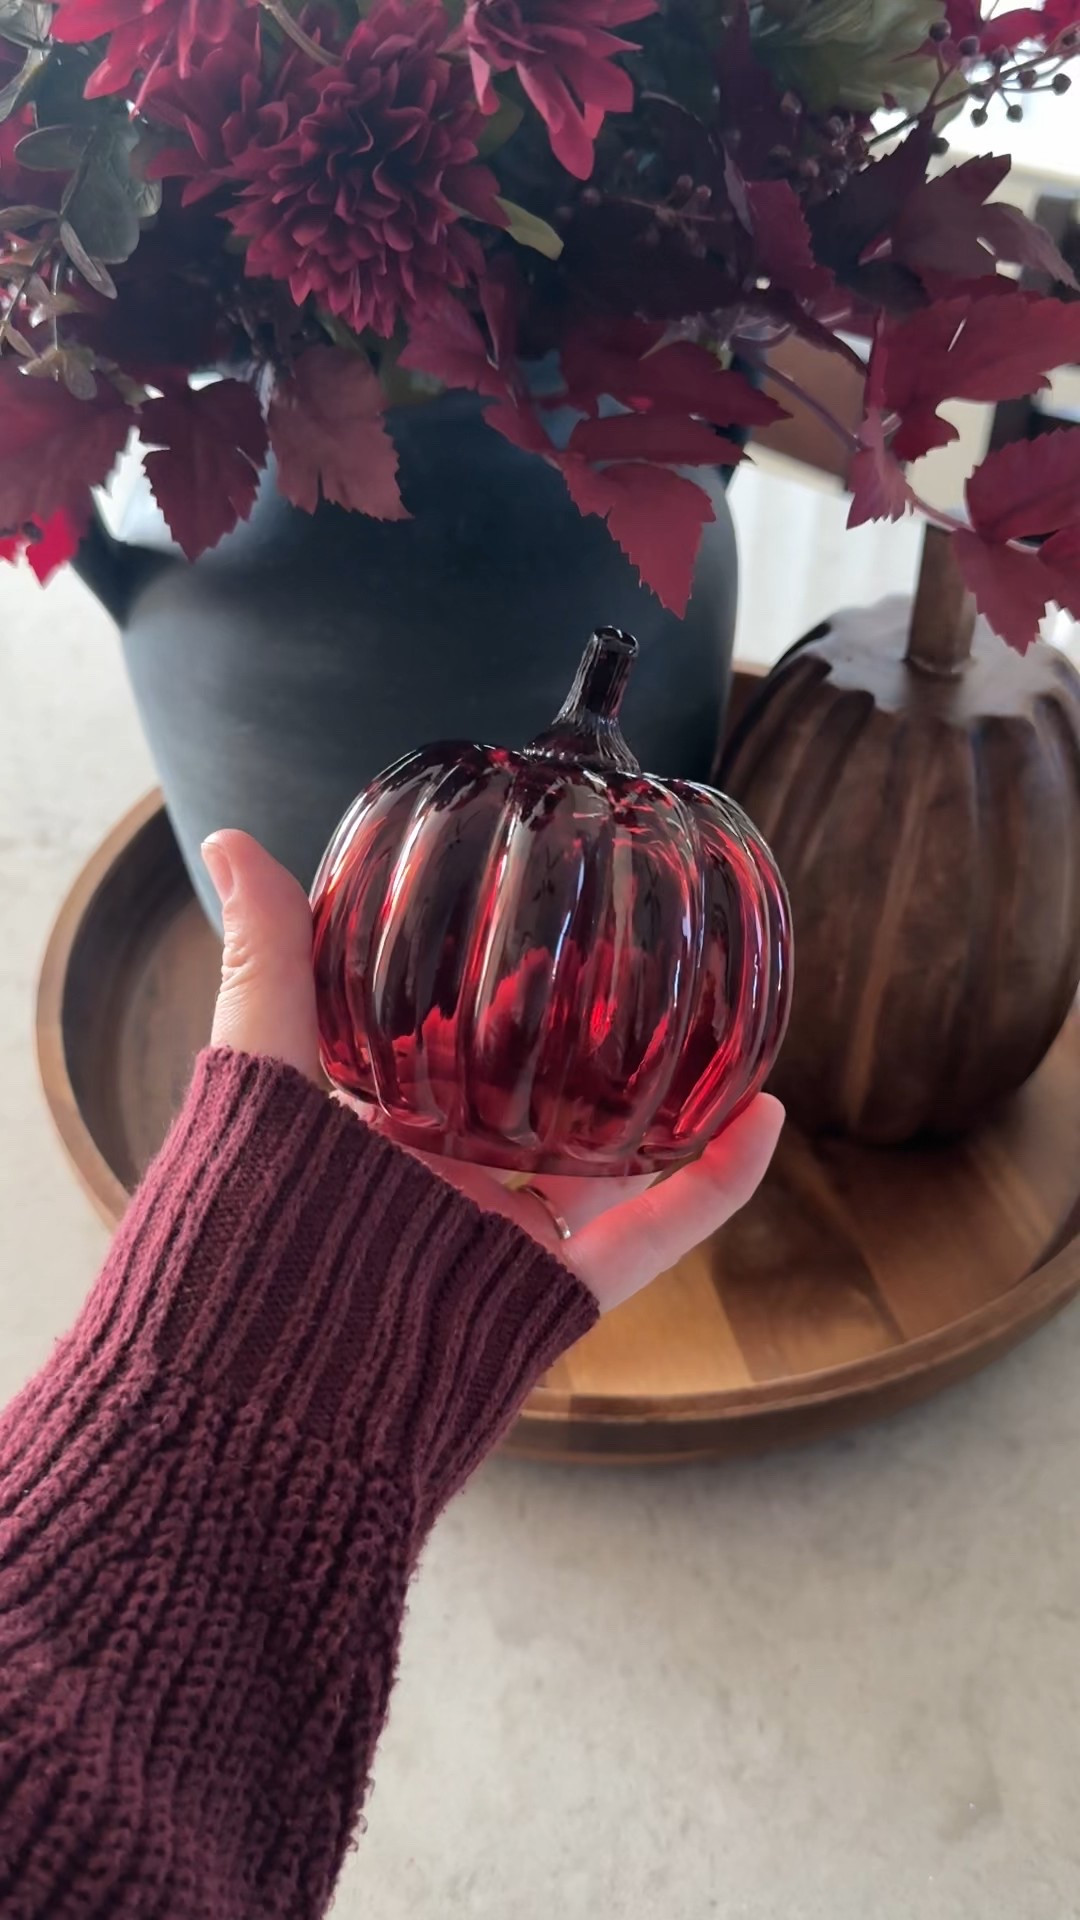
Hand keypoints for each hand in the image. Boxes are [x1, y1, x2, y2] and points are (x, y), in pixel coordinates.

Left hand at [202, 830, 784, 1313]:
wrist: (260, 1409)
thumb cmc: (237, 1244)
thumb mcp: (256, 1080)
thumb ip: (265, 966)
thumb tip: (229, 839)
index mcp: (364, 1139)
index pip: (430, 1051)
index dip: (474, 989)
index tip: (516, 919)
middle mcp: (436, 1191)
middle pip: (526, 1101)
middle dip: (576, 1035)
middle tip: (622, 952)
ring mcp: (499, 1242)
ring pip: (600, 1162)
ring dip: (658, 1099)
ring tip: (712, 1018)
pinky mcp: (551, 1292)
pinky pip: (647, 1234)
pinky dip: (711, 1185)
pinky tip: (763, 1116)